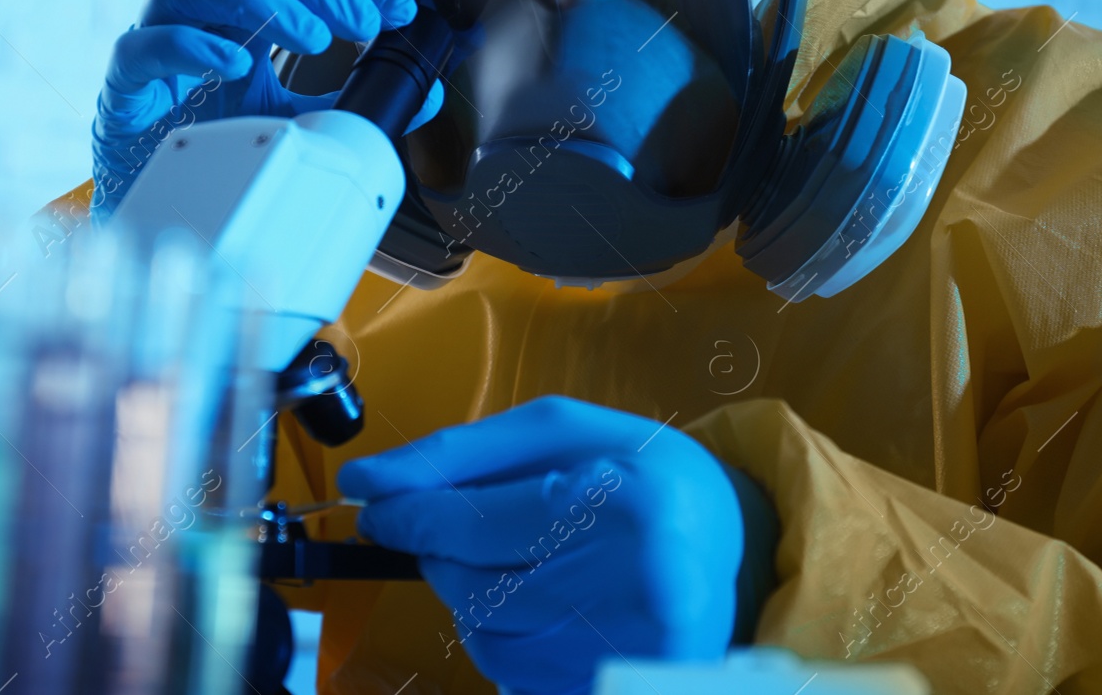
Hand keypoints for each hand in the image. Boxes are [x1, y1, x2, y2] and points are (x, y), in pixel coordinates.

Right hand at [90, 0, 439, 216]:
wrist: (156, 210)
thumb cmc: (216, 148)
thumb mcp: (296, 121)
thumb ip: (351, 104)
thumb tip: (422, 95)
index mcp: (236, 18)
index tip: (397, 7)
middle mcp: (194, 17)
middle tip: (358, 21)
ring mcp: (153, 43)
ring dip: (256, 0)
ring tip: (311, 38)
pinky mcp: (124, 85)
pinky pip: (143, 46)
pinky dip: (191, 46)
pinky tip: (237, 65)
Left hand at [338, 396, 743, 694]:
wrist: (735, 543)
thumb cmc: (640, 473)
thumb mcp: (560, 432)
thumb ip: (461, 452)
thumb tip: (367, 484)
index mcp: (618, 498)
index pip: (474, 522)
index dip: (410, 517)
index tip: (374, 508)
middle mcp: (632, 582)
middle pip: (473, 588)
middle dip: (441, 556)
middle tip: (453, 528)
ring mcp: (632, 648)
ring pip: (487, 639)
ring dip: (472, 600)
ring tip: (515, 562)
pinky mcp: (622, 684)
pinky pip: (518, 676)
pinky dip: (507, 638)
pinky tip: (544, 602)